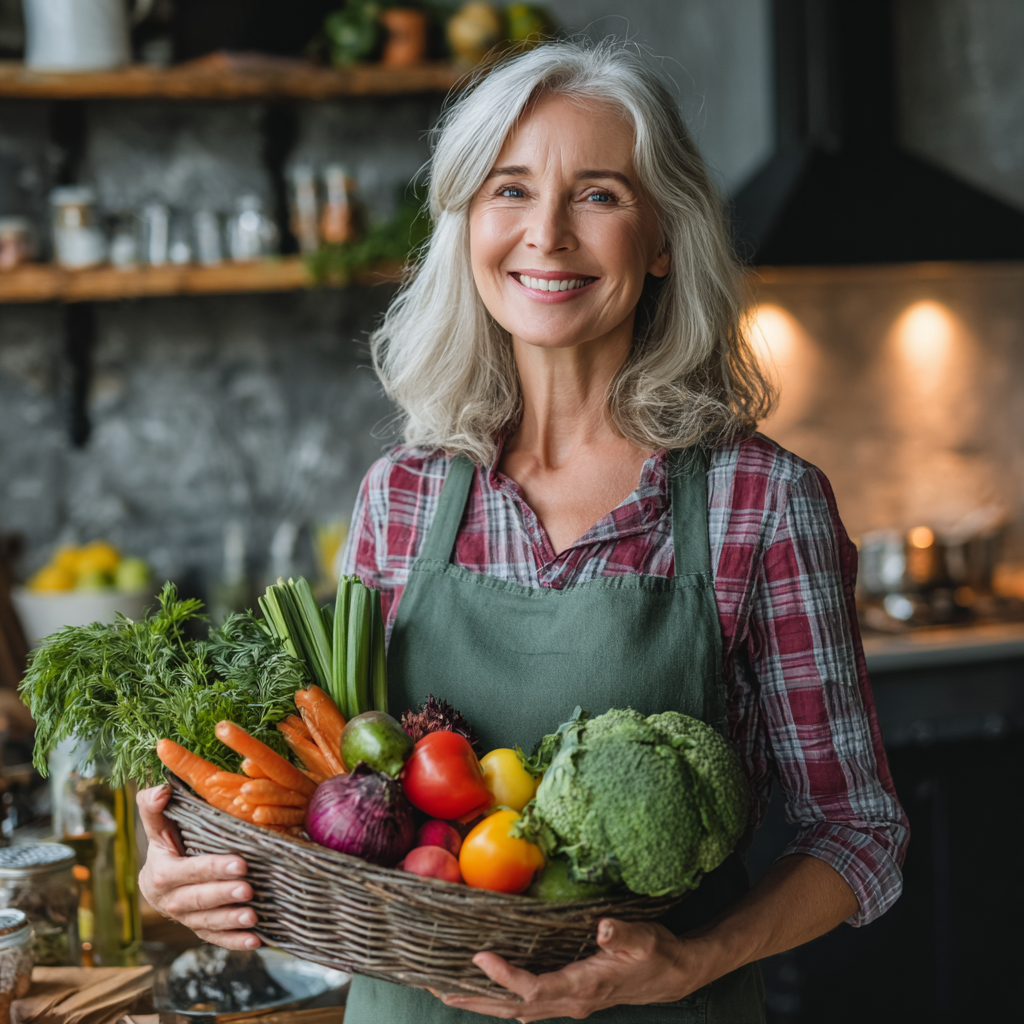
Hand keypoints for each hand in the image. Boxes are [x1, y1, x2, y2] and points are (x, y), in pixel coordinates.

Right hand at [137, 784, 260, 949]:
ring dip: (230, 920)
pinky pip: (214, 939)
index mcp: (160, 873)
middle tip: (250, 889)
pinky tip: (255, 940)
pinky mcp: (197, 929)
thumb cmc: (168, 841)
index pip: (186, 872)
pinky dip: (233, 942)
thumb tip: (161, 790)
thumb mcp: (159, 824)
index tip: (240, 863)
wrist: (160, 876)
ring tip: (254, 916)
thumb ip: (153, 806)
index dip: (211, 869)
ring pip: (206, 923)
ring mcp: (183, 918)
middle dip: (224, 895)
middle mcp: (168, 900)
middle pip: (197, 900)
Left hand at [441, 918, 703, 1020]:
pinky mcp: (568, 998)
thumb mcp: (644, 940)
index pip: (534, 989)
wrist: (673, 975)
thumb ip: (622, 934)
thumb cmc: (657, 954)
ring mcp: (568, 1003)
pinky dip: (500, 997)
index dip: (505, 976)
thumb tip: (603, 927)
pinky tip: (484, 990)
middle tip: (437, 987)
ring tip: (446, 990)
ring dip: (481, 1001)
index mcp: (583, 987)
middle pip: (514, 1008)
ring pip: (516, 1010)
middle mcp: (570, 1002)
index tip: (479, 957)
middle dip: (476, 998)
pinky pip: (526, 1004)